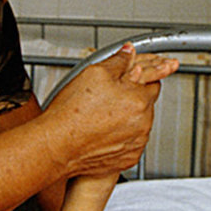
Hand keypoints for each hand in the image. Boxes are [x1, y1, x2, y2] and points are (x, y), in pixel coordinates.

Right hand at [40, 45, 178, 188]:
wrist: (57, 146)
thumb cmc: (71, 114)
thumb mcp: (94, 74)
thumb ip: (119, 61)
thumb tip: (129, 52)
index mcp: (139, 100)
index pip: (154, 80)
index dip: (140, 75)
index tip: (134, 76)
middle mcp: (143, 124)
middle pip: (147, 102)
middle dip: (133, 96)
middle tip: (109, 96)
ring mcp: (137, 143)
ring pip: (140, 122)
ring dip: (128, 116)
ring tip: (102, 115)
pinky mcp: (129, 158)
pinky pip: (132, 141)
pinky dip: (122, 135)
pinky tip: (103, 130)